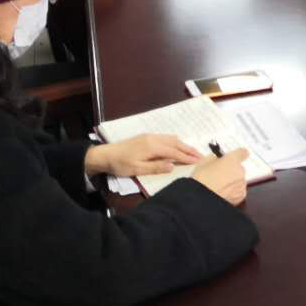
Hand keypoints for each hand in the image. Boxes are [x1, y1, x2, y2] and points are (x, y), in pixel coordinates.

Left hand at [87, 134, 201, 177]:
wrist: (105, 154)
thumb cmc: (121, 164)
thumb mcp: (138, 169)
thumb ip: (156, 167)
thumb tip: (173, 165)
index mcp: (152, 146)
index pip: (174, 152)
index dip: (186, 157)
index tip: (198, 161)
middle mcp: (153, 138)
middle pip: (175, 143)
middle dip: (188, 149)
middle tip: (201, 155)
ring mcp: (149, 136)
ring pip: (171, 139)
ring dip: (183, 144)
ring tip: (192, 151)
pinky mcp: (146, 137)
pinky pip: (165, 137)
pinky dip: (175, 141)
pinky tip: (176, 143)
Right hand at [191, 148, 249, 205]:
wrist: (203, 198)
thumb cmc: (203, 180)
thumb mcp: (205, 162)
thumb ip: (215, 157)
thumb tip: (217, 158)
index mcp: (232, 159)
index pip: (243, 152)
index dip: (238, 154)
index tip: (234, 157)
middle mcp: (240, 171)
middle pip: (239, 167)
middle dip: (231, 169)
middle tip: (220, 173)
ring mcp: (241, 183)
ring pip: (239, 179)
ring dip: (232, 180)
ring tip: (219, 185)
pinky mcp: (241, 195)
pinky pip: (239, 189)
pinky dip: (233, 190)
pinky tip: (223, 191)